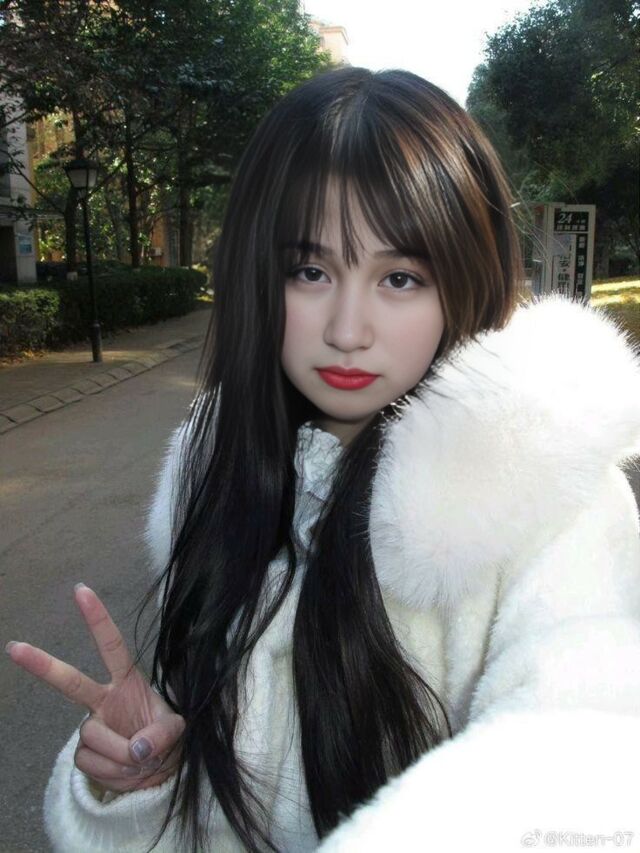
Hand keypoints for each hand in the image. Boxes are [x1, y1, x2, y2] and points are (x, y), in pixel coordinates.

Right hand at [6, 583, 184, 793]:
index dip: (97, 618)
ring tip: (139, 759)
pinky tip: (125, 770)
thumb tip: (136, 749)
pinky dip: (114, 771)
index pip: (112, 645)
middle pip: (70, 681)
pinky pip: (93, 762)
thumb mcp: (175, 732)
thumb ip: (161, 736)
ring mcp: (91, 725)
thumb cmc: (164, 739)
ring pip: (95, 737)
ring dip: (121, 755)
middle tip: (14, 647)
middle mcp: (103, 699)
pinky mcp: (83, 752)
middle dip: (42, 665)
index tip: (81, 590)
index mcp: (127, 681)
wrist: (156, 773)